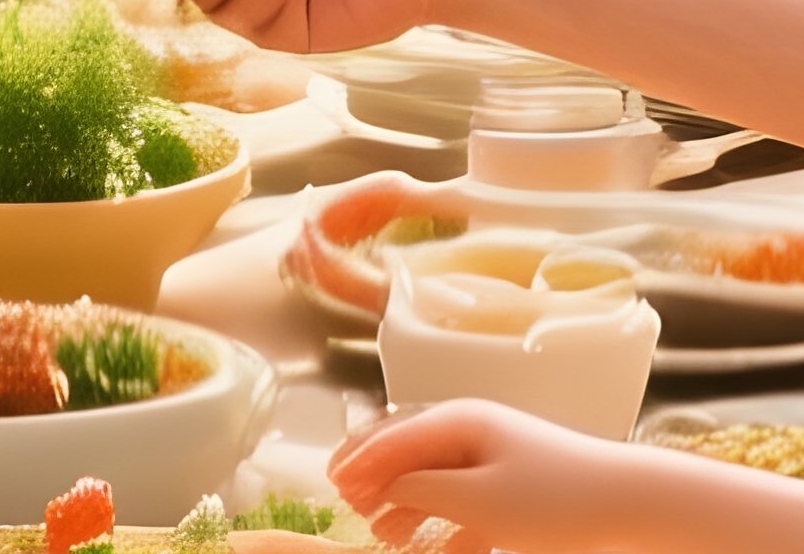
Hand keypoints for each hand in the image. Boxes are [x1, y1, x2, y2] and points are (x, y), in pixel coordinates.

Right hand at [328, 400, 650, 553]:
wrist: (634, 505)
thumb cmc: (554, 499)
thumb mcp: (479, 500)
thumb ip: (423, 490)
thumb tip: (384, 484)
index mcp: (458, 421)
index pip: (393, 437)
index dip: (359, 460)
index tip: (329, 484)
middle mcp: (473, 432)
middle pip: (410, 451)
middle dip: (376, 476)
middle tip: (345, 500)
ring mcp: (498, 460)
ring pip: (438, 479)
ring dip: (406, 504)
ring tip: (381, 533)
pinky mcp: (521, 492)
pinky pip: (469, 503)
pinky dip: (445, 525)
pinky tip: (435, 552)